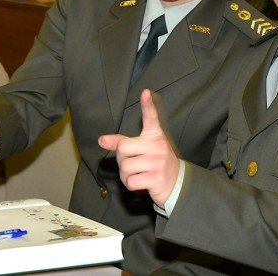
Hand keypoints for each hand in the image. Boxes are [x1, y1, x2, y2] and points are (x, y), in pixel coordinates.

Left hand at [98, 89, 179, 208]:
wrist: (176, 184)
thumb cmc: (154, 163)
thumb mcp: (141, 149)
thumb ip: (121, 143)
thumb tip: (101, 140)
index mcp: (154, 136)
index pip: (151, 118)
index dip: (147, 105)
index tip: (145, 92)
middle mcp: (158, 146)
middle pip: (122, 149)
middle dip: (122, 159)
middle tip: (134, 164)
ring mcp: (159, 162)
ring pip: (124, 167)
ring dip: (125, 175)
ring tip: (139, 174)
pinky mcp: (157, 178)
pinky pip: (130, 181)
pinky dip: (131, 185)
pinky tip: (142, 183)